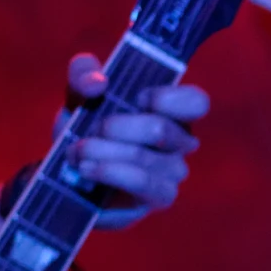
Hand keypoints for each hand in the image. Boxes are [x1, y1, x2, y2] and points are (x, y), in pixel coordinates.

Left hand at [64, 52, 208, 228]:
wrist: (74, 176)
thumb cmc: (87, 129)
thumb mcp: (79, 93)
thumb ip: (83, 73)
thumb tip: (98, 82)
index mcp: (171, 111)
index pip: (196, 102)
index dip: (170, 98)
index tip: (138, 98)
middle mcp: (181, 140)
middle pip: (161, 130)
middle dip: (116, 127)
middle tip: (92, 129)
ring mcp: (174, 171)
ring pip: (143, 156)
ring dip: (102, 151)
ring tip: (77, 152)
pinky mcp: (161, 197)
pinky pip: (141, 182)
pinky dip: (109, 172)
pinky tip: (87, 169)